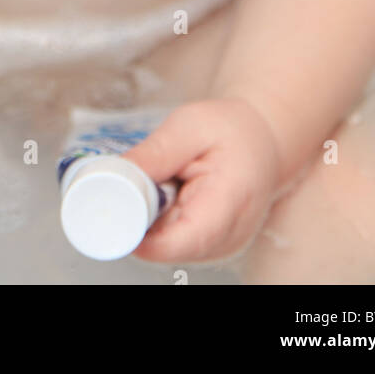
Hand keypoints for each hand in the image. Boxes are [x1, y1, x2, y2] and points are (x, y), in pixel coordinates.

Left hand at [121, 98, 280, 264]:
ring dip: (146, 221)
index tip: (111, 213)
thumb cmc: (230, 129)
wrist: (263, 142)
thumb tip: (114, 177)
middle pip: (168, 246)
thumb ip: (156, 152)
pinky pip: (170, 243)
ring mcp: (218, 249)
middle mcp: (227, 238)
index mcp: (231, 202)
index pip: (185, 238)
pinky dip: (156, 222)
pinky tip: (163, 196)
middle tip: (121, 184)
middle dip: (136, 220)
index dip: (142, 234)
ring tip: (156, 181)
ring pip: (164, 247)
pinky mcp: (208, 249)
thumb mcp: (190, 125)